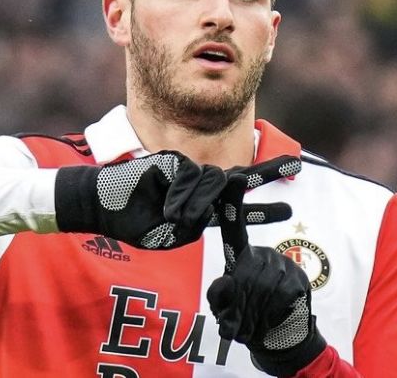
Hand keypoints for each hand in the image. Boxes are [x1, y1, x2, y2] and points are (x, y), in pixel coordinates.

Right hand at [54, 151, 300, 249]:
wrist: (102, 204)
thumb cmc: (132, 223)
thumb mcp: (168, 234)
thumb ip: (193, 224)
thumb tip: (209, 209)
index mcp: (198, 210)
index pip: (234, 209)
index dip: (260, 209)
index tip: (287, 207)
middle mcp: (196, 189)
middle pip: (236, 181)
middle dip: (266, 173)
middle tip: (294, 165)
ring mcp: (185, 172)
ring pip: (210, 182)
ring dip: (196, 203)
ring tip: (172, 215)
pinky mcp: (172, 160)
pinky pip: (189, 175)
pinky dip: (181, 192)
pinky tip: (166, 202)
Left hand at [207, 174, 325, 376]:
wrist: (276, 338)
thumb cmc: (242, 320)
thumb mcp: (223, 310)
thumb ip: (220, 298)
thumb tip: (226, 281)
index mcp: (239, 255)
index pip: (233, 225)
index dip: (234, 201)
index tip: (236, 176)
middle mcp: (261, 254)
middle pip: (248, 271)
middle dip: (242, 302)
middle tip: (242, 321)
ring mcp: (282, 264)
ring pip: (266, 285)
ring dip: (257, 311)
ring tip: (256, 320)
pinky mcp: (299, 278)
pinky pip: (282, 295)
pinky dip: (274, 314)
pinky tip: (274, 317)